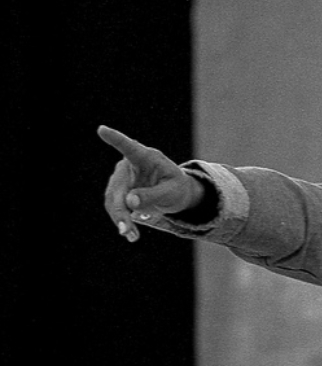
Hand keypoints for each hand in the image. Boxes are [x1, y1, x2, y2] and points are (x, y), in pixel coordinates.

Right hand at [98, 125, 202, 241]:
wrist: (173, 191)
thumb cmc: (175, 186)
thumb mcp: (171, 191)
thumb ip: (153, 195)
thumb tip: (129, 202)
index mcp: (146, 157)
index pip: (129, 147)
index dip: (116, 139)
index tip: (102, 129)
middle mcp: (128, 165)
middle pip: (118, 188)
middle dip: (120, 211)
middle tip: (126, 230)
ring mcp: (120, 178)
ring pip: (113, 200)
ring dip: (120, 219)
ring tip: (131, 236)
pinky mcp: (116, 191)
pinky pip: (114, 206)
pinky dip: (120, 220)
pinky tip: (129, 233)